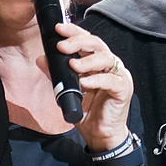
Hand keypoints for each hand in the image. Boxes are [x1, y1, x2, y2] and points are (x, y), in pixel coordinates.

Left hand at [55, 23, 132, 152]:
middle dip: (78, 42)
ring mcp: (118, 75)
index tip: (58, 29)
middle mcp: (109, 65)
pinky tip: (84, 83)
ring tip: (72, 65)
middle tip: (62, 46)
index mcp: (97, 62)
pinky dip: (96, 79)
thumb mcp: (68, 90)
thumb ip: (56, 75)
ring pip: (106, 58)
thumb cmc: (88, 111)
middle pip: (97, 44)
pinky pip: (111, 80)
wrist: (100, 135)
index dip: (74, 32)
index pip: (87, 41)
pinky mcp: (123, 89)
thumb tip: (42, 59)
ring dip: (87, 61)